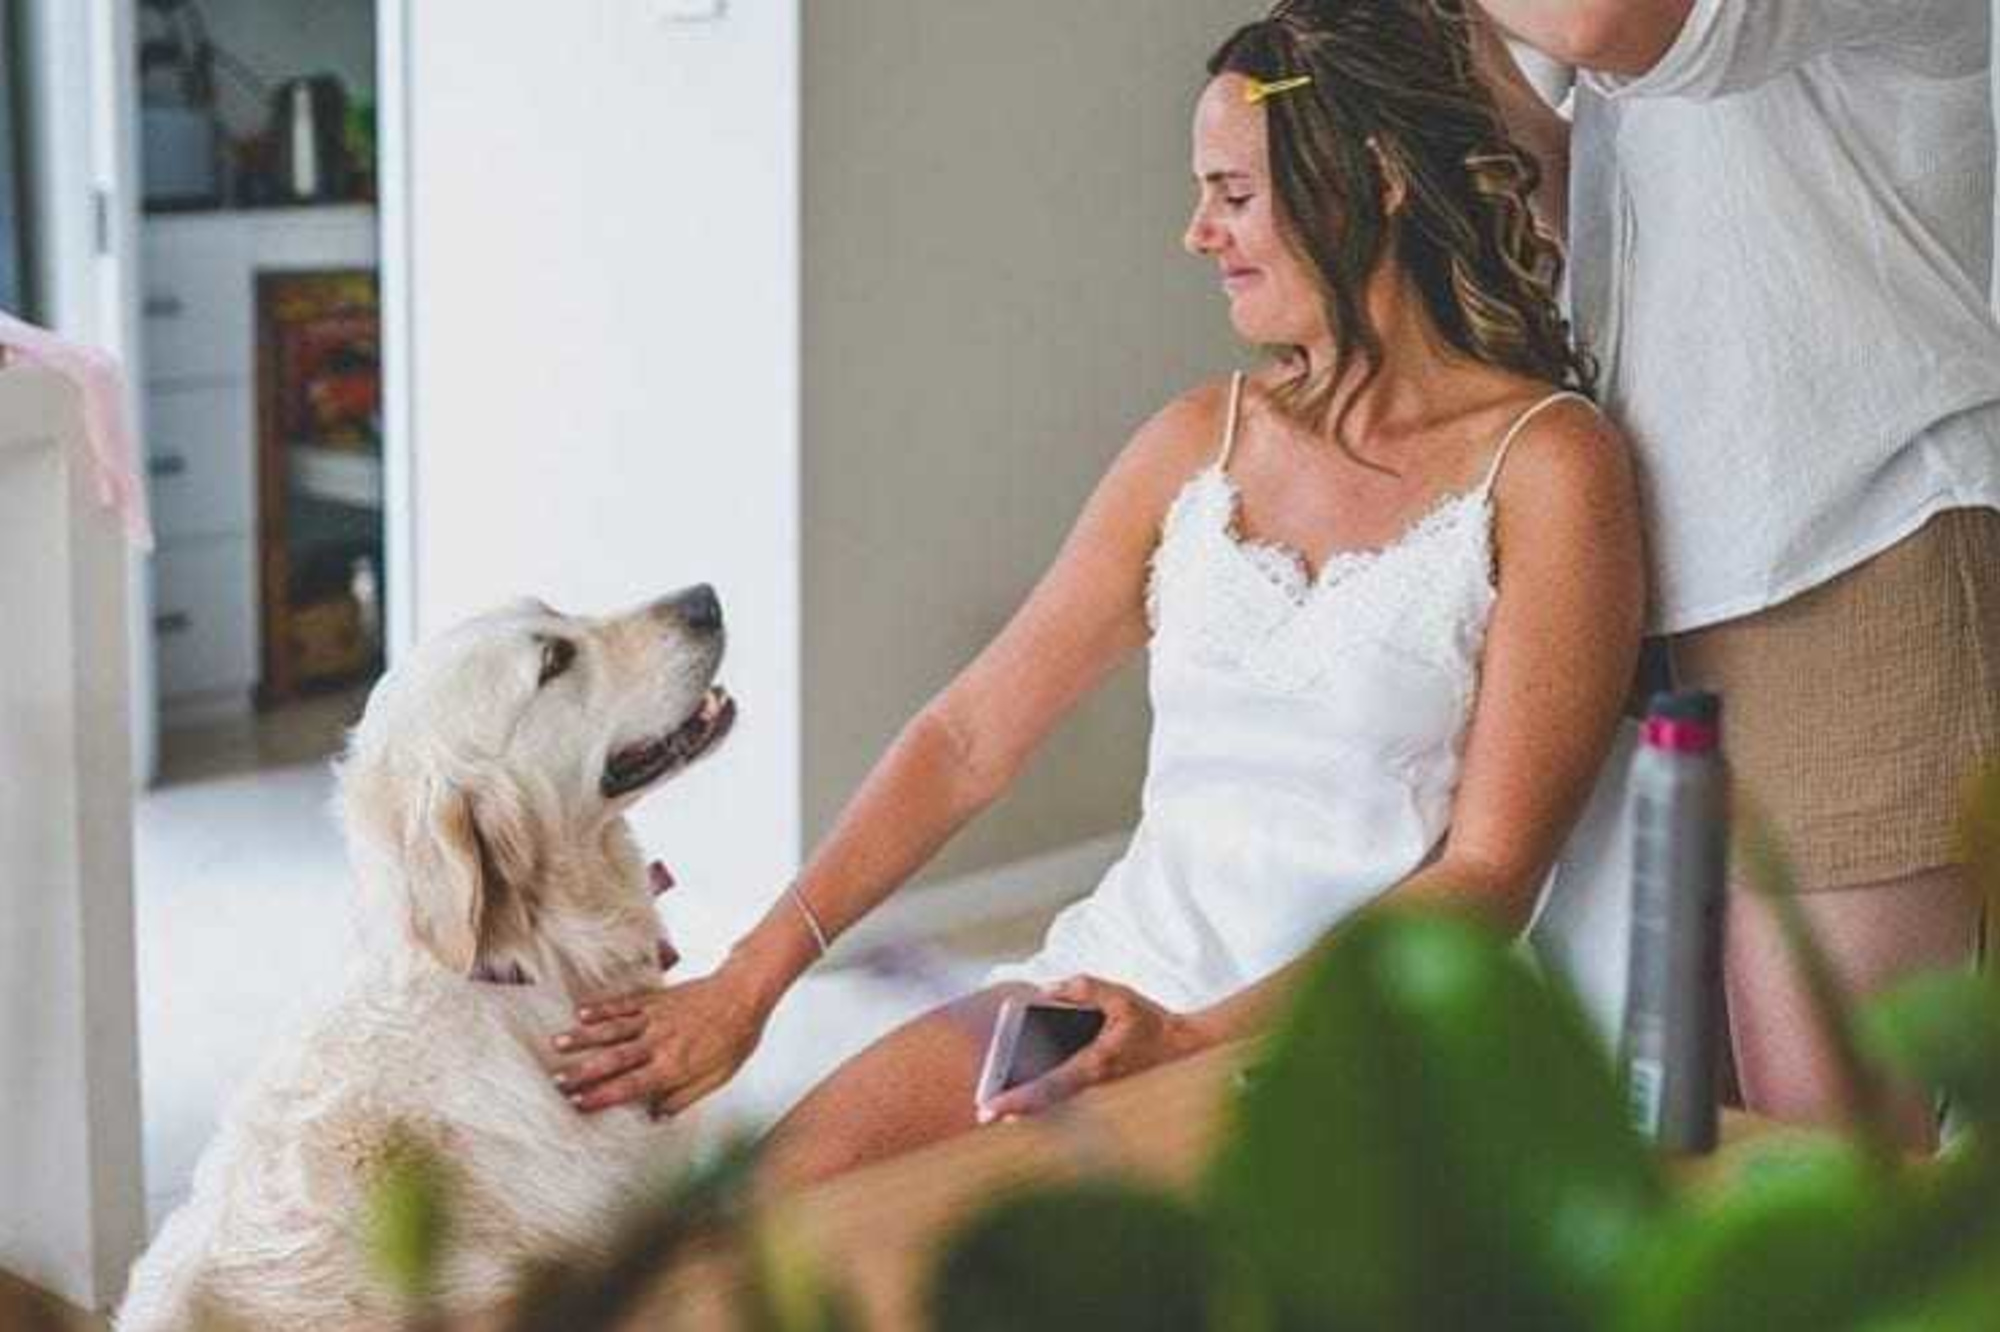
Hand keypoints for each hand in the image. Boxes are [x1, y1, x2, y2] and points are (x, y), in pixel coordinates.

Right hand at [551, 968, 766, 1115]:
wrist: (745, 996)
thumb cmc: (733, 1040)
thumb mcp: (715, 1079)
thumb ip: (682, 1098)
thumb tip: (655, 1119)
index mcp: (673, 1067)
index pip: (632, 1085)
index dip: (603, 1096)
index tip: (577, 1104)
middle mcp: (659, 1043)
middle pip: (615, 1058)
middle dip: (583, 1070)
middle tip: (555, 1080)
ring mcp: (655, 1018)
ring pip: (614, 1028)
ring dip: (585, 1037)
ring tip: (557, 1044)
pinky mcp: (656, 999)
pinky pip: (624, 1004)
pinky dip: (602, 1007)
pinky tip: (581, 1012)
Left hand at [976, 975, 1211, 1122]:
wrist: (1185, 1050)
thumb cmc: (1152, 1023)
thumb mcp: (1120, 996)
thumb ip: (1082, 987)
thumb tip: (1045, 990)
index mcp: (1095, 1064)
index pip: (1048, 1085)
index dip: (1017, 1098)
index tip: (991, 1107)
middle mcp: (1093, 1085)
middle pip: (1046, 1105)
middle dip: (1015, 1109)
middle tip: (984, 1114)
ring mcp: (1097, 1092)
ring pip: (1055, 1107)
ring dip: (1027, 1108)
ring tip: (998, 1110)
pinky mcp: (1100, 1092)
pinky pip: (1066, 1101)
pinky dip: (1044, 1102)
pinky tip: (1027, 1101)